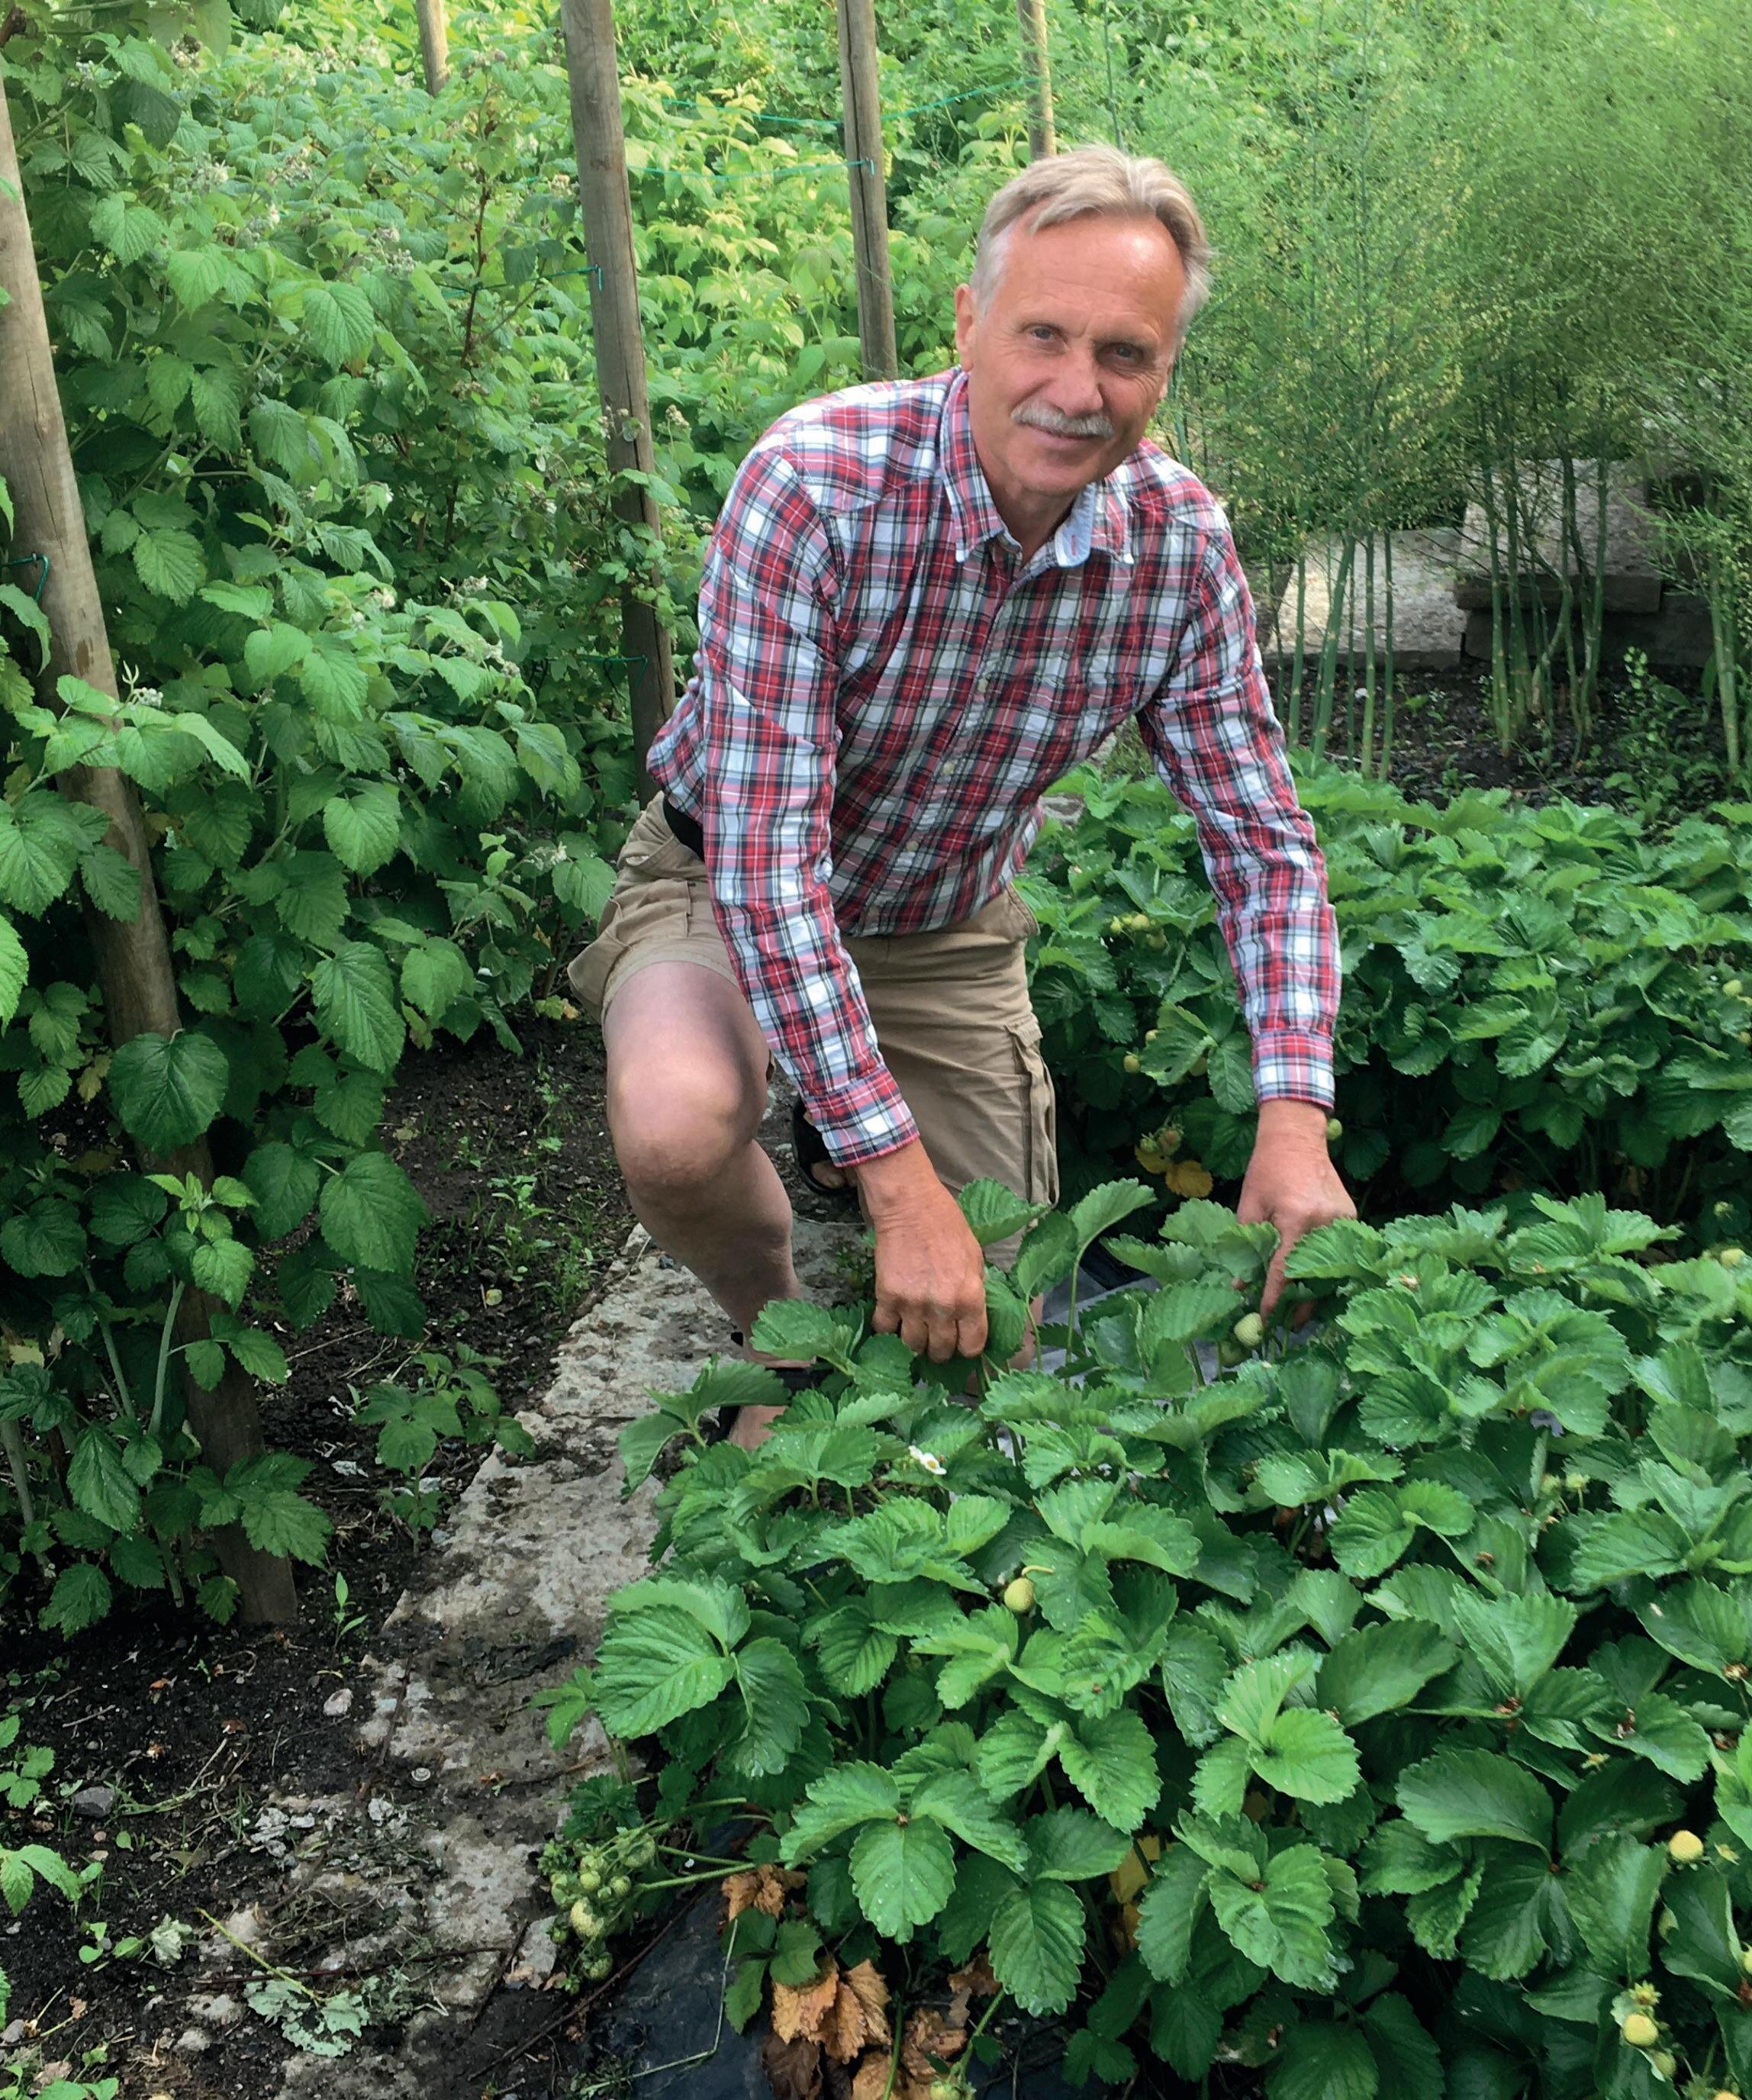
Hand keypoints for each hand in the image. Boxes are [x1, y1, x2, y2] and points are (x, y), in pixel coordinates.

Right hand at [854, 1140, 987, 1360]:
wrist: (911, 1207)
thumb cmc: (948, 1226)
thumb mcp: (975, 1258)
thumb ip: (974, 1291)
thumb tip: (971, 1316)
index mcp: (970, 1298)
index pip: (971, 1345)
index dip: (967, 1348)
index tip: (961, 1343)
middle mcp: (943, 1308)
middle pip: (940, 1351)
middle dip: (940, 1350)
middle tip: (937, 1340)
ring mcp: (912, 1305)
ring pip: (912, 1346)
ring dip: (915, 1343)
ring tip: (915, 1333)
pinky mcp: (887, 1297)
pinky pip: (884, 1329)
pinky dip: (888, 1329)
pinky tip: (893, 1322)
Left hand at [1237, 1098, 1355, 1319]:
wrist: (1296, 1137)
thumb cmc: (1266, 1170)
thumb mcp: (1249, 1207)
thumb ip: (1246, 1246)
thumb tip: (1240, 1285)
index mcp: (1297, 1219)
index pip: (1285, 1271)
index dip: (1274, 1298)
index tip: (1264, 1319)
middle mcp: (1326, 1223)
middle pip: (1315, 1277)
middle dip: (1301, 1305)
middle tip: (1288, 1326)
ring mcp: (1343, 1220)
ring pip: (1330, 1268)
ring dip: (1316, 1290)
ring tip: (1301, 1312)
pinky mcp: (1351, 1217)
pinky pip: (1338, 1251)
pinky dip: (1325, 1268)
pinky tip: (1313, 1282)